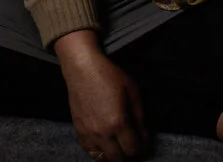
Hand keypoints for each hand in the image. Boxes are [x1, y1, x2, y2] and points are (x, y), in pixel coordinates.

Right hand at [55, 32, 146, 161]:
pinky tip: (105, 144)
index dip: (142, 148)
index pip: (132, 148)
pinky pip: (88, 151)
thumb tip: (144, 134)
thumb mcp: (132, 92)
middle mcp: (102, 133)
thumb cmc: (109, 76)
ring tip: (119, 147)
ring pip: (101, 158)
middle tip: (133, 146)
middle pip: (117, 158)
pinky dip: (98, 152)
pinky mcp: (78, 131)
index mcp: (118, 122)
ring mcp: (88, 134)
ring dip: (112, 155)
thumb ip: (139, 116)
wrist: (83, 70)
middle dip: (128, 155)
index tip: (144, 143)